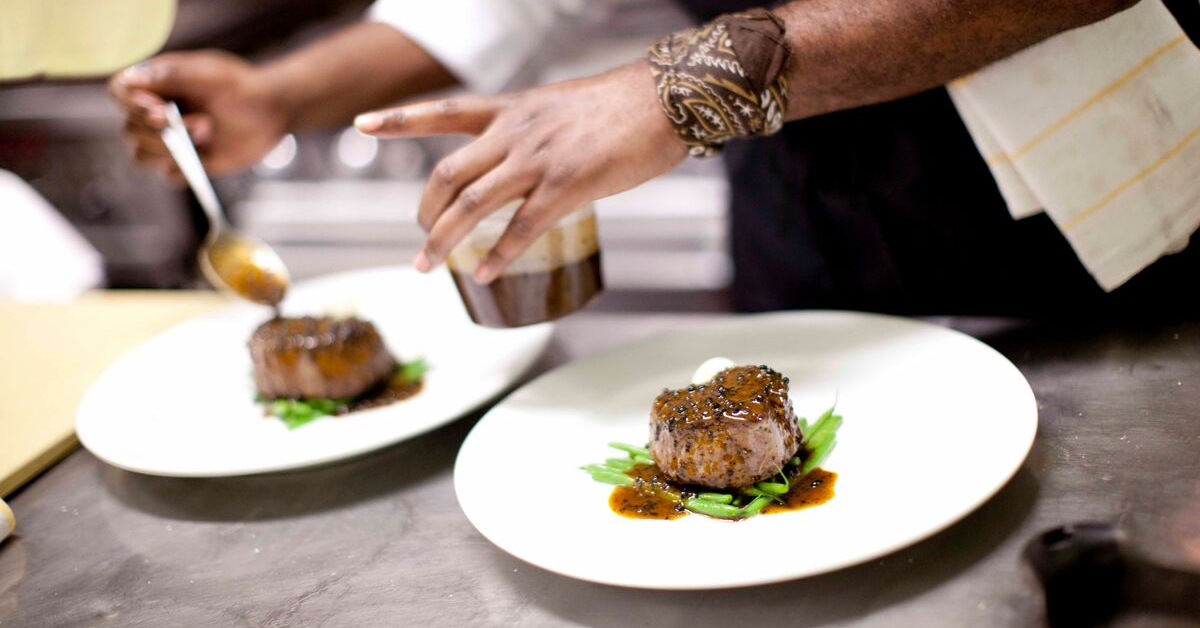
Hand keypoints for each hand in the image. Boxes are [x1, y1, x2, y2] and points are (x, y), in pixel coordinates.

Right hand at [107, 50, 288, 179]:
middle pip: (130, 128)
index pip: (121, 93)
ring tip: (206, 136)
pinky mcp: (184, 163)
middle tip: (203, 123)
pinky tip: (205, 159)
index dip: (133, 106)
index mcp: (154, 84)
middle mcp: (154, 112)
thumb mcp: (209, 75)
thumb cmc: (240, 88)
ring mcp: (168, 139)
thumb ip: (172, 76)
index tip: (161, 112)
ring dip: (169, 152)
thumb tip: (130, 80)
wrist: (270, 113)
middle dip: (163, 131)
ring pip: (141, 155)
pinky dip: (183, 171)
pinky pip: (168, 176)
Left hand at [355, 62, 687, 283]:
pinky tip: (486, 275)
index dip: (399, 120)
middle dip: (426, 211)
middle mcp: (514, 133)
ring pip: (472, 205)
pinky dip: (499, 256)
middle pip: (447, 174)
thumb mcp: (559, 107)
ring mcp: (537, 160)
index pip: (442, 112)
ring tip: (428, 266)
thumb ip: (532, 132)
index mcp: (511, 110)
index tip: (362, 125)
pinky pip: (521, 228)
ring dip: (444, 240)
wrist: (662, 99)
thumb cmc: (620, 106)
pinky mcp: (566, 186)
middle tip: (419, 240)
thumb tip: (521, 157)